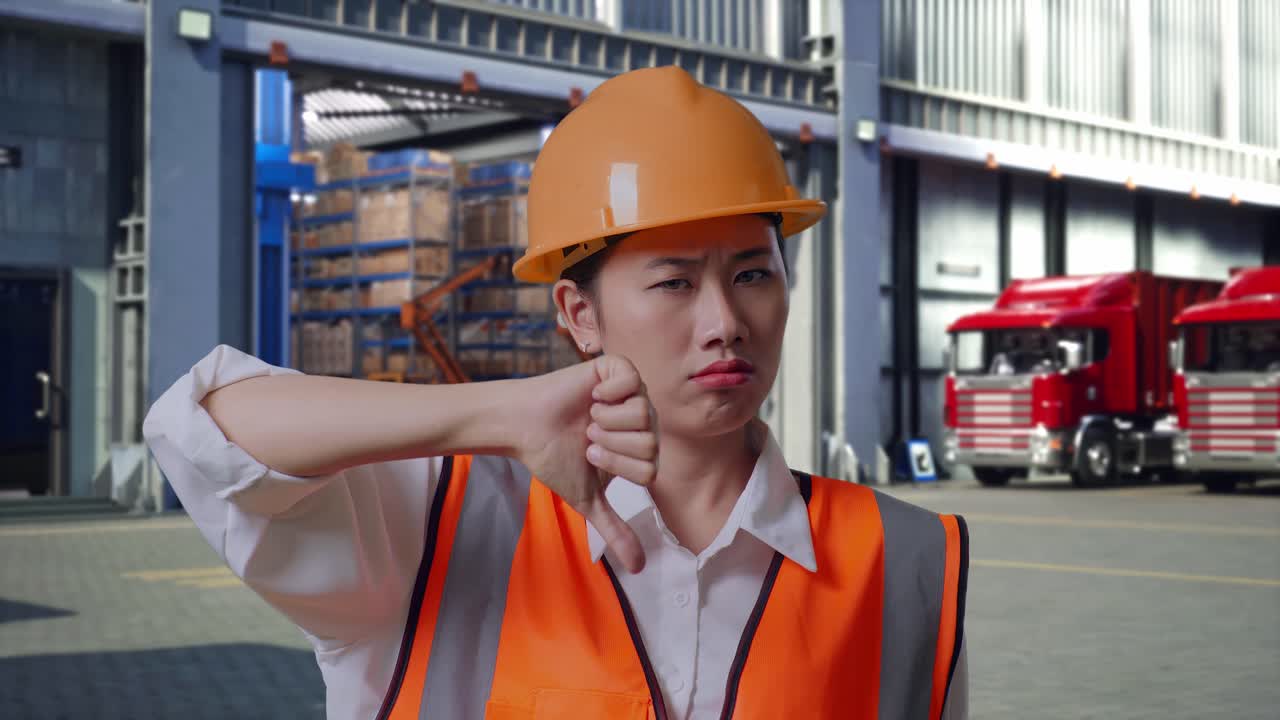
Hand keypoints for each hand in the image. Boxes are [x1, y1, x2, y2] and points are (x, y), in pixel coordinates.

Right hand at [515, 355, 657, 572]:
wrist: (526, 426)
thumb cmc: (554, 458)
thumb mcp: (587, 498)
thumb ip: (614, 529)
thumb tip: (638, 568)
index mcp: (640, 449)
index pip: (650, 469)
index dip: (617, 465)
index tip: (590, 455)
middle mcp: (642, 420)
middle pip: (650, 442)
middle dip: (611, 444)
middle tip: (588, 436)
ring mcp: (632, 393)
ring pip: (643, 413)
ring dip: (607, 420)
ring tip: (588, 417)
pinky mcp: (617, 369)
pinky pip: (631, 381)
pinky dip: (608, 392)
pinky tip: (592, 396)